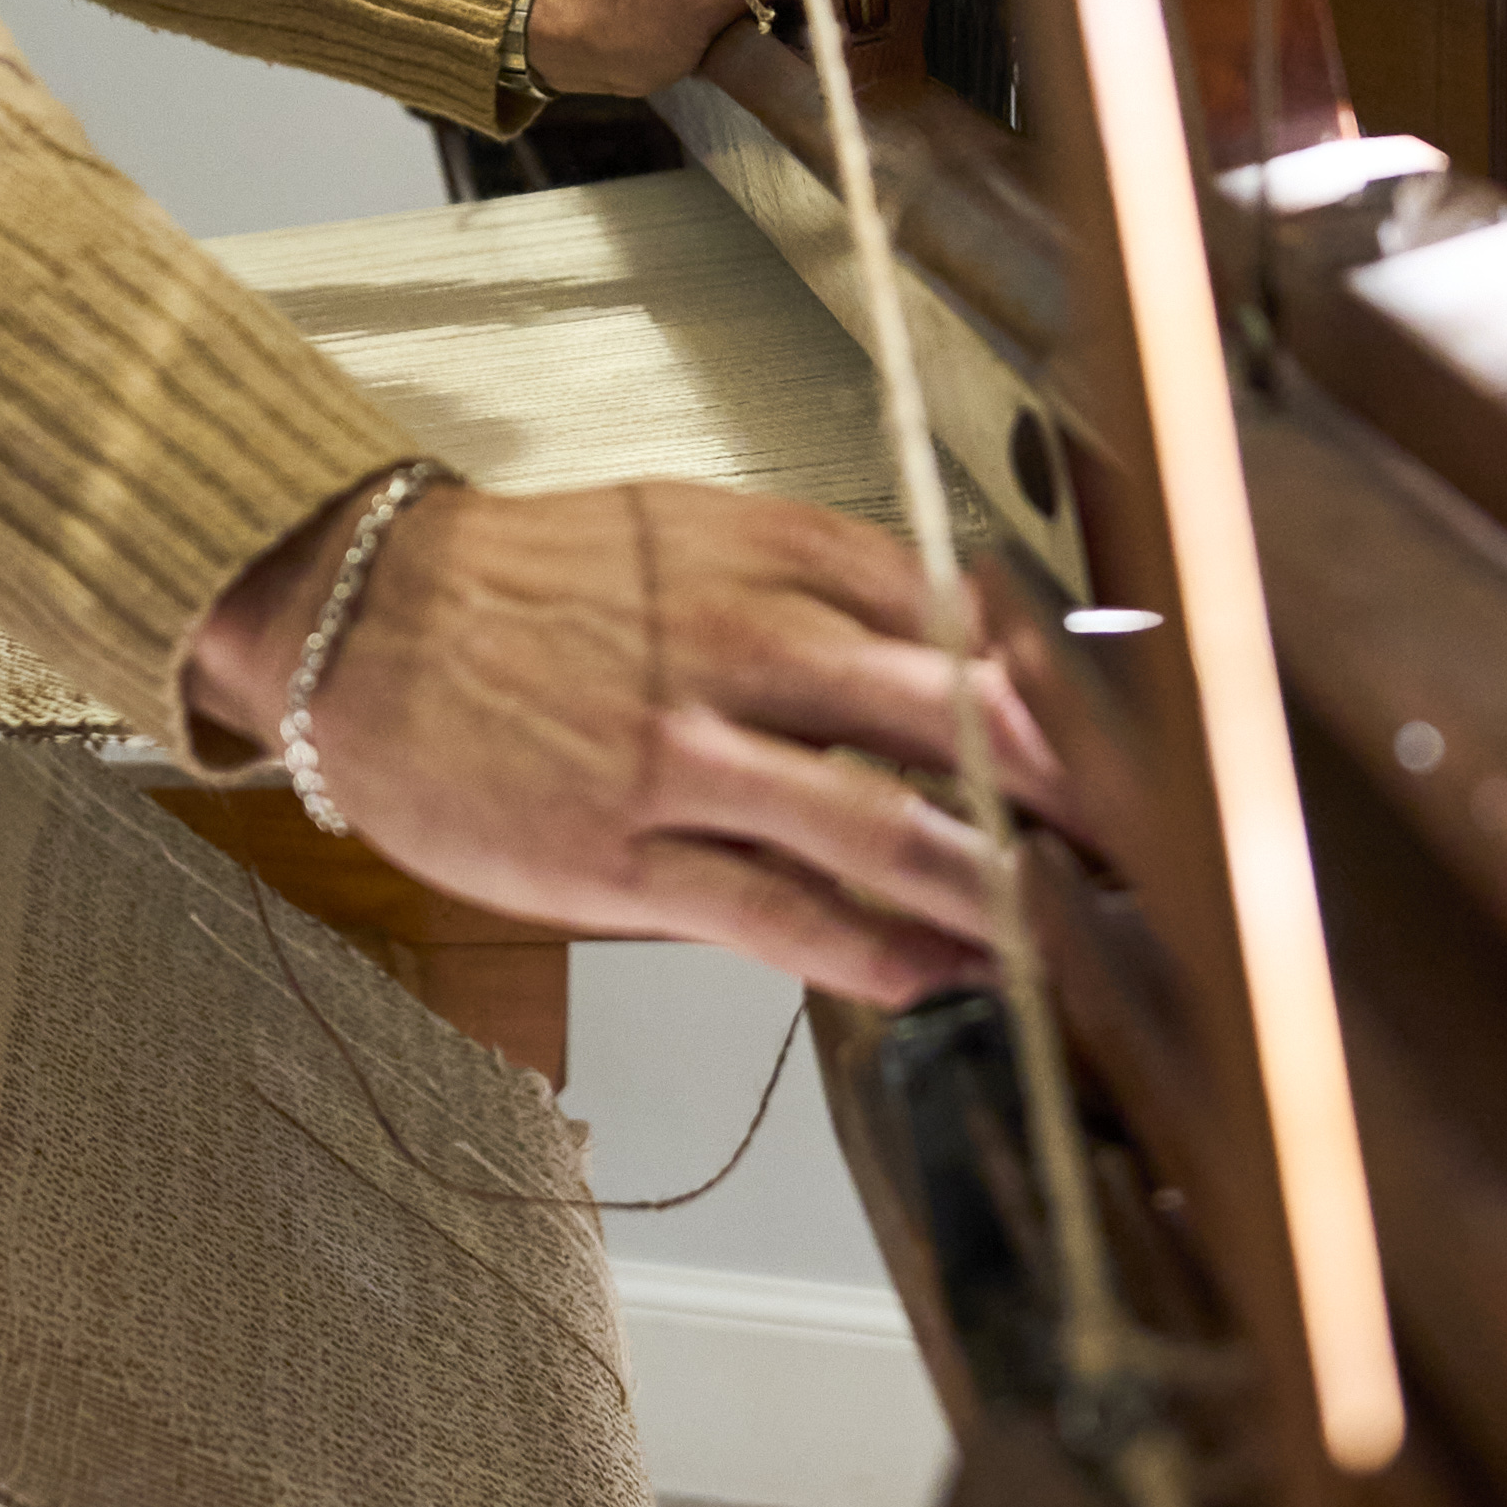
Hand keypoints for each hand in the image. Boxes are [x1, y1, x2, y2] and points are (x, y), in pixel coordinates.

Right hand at [181, 473, 1051, 1002]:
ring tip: (1066, 932)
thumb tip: (961, 649)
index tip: (1125, 745)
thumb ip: (817, 585)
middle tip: (1144, 851)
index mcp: (762, 555)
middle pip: (943, 719)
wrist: (361, 623)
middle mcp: (737, 644)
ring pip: (878, 824)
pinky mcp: (624, 851)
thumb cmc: (531, 586)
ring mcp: (682, 753)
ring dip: (990, 887)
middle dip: (1059, 795)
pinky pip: (781, 910)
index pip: (951, 620)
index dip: (1052, 695)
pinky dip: (878, 949)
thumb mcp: (688, 534)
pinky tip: (939, 972)